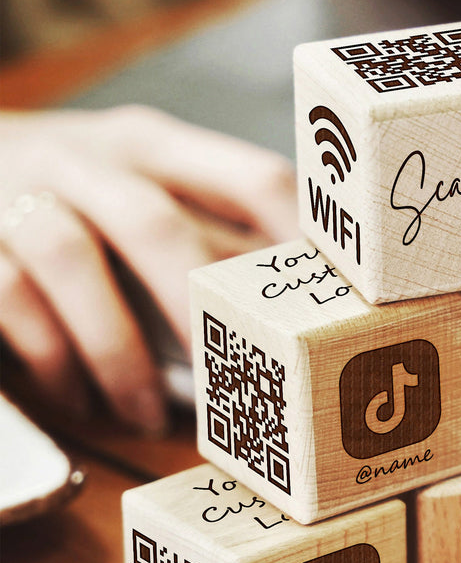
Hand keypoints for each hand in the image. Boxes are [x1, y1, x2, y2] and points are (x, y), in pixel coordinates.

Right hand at [0, 107, 295, 431]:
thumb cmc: (73, 194)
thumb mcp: (142, 184)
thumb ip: (207, 228)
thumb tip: (298, 310)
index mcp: (158, 146)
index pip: (253, 177)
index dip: (299, 244)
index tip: (327, 309)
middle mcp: (91, 159)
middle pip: (155, 225)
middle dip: (195, 309)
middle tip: (230, 380)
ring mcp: (21, 193)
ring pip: (70, 259)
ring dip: (118, 350)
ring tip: (150, 416)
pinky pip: (10, 296)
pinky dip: (53, 357)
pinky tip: (81, 401)